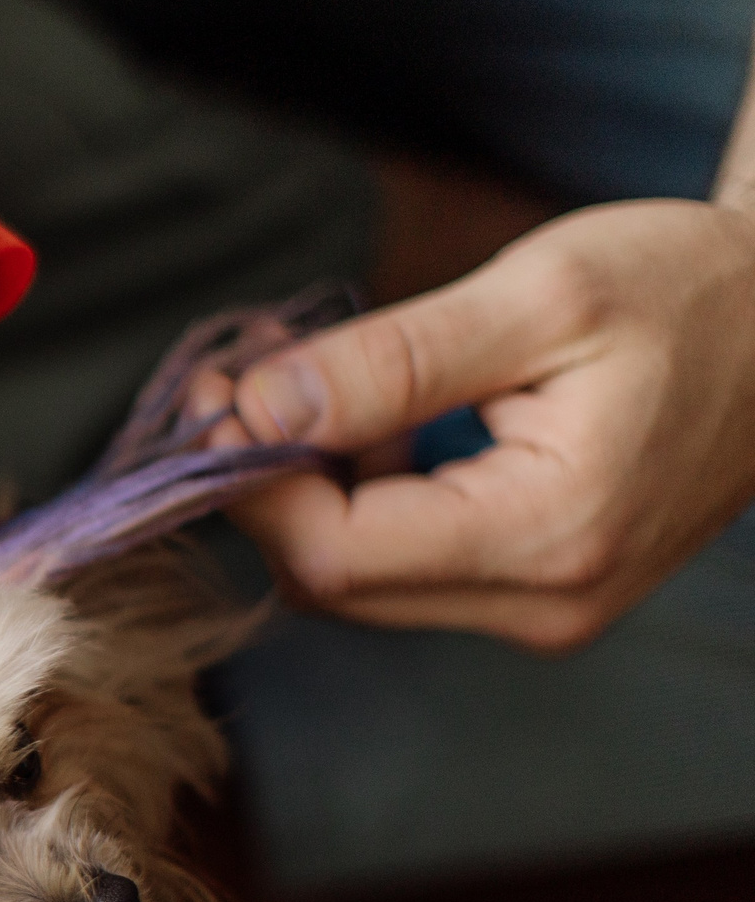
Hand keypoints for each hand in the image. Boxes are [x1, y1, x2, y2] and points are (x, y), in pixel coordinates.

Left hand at [216, 200, 754, 650]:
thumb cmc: (688, 291)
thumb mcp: (540, 296)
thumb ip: (390, 361)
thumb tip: (256, 409)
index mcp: (551, 534)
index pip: (333, 555)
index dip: (249, 484)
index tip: (212, 396)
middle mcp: (544, 603)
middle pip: (332, 580)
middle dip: (267, 484)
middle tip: (240, 376)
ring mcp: (540, 610)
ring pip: (357, 578)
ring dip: (310, 487)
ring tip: (305, 379)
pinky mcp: (532, 592)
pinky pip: (403, 564)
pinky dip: (361, 495)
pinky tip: (371, 417)